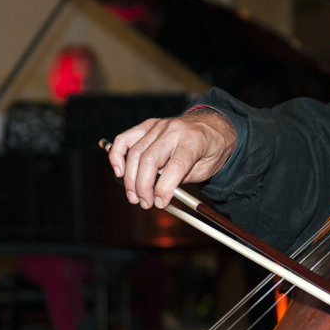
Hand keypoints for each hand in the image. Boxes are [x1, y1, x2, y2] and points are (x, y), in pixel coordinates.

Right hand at [107, 109, 237, 208]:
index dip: (164, 188)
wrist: (213, 126)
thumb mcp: (207, 168)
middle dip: (143, 187)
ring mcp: (158, 126)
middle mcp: (173, 130)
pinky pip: (125, 139)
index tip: (159, 203)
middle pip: (149, 160)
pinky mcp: (147, 126)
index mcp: (193, 140)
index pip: (175, 166)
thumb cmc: (211, 149)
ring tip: (134, 197)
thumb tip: (159, 194)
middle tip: (145, 203)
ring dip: (130, 179)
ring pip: (135, 153)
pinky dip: (117, 155)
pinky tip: (119, 172)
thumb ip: (183, 179)